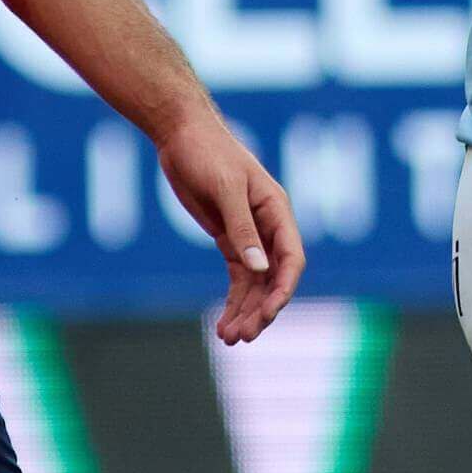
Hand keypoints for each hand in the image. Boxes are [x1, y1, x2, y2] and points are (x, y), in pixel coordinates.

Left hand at [157, 112, 303, 343]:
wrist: (180, 134)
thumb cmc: (207, 152)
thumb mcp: (225, 189)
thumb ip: (242, 229)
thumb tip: (259, 269)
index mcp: (277, 211)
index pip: (291, 260)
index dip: (283, 290)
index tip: (268, 315)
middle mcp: (268, 227)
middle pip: (273, 279)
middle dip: (260, 309)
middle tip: (241, 337)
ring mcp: (249, 235)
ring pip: (255, 284)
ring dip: (245, 312)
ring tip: (228, 338)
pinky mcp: (229, 239)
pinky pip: (238, 278)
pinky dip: (233, 301)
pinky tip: (222, 323)